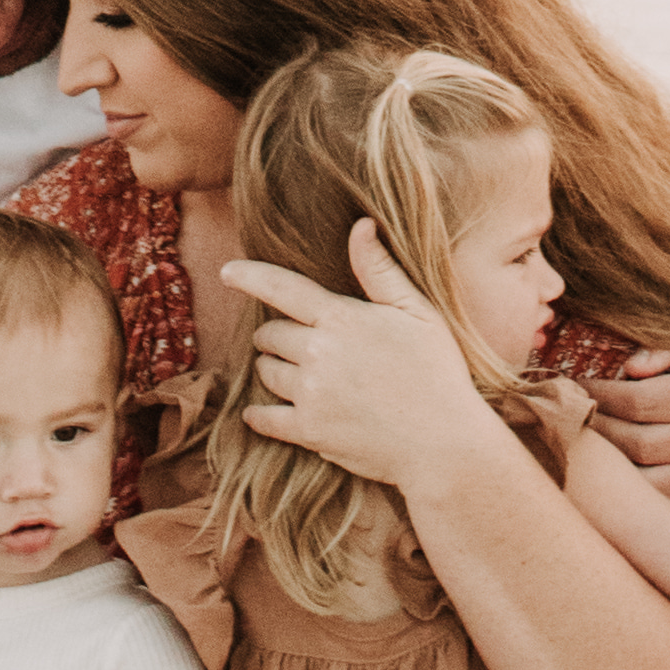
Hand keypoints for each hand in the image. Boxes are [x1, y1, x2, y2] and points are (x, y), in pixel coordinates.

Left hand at [230, 221, 511, 494]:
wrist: (443, 443)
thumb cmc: (437, 372)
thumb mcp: (418, 313)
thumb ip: (380, 271)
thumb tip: (361, 226)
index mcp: (341, 319)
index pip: (282, 287)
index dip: (249, 276)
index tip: (227, 271)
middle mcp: (318, 353)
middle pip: (271, 334)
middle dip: (278, 335)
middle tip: (302, 343)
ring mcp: (310, 394)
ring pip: (266, 372)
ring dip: (274, 369)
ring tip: (301, 376)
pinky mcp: (309, 432)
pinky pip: (263, 418)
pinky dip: (259, 414)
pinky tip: (262, 413)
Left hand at [588, 346, 669, 517]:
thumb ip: (667, 350)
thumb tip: (629, 369)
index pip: (639, 401)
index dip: (599, 398)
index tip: (574, 392)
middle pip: (642, 445)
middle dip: (600, 435)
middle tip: (573, 426)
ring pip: (660, 486)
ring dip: (618, 478)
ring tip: (589, 463)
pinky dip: (660, 515)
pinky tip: (628, 503)